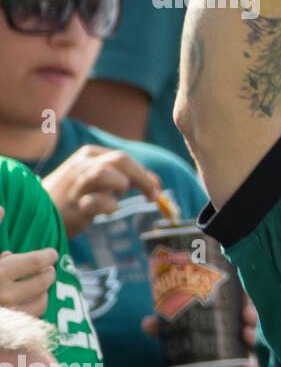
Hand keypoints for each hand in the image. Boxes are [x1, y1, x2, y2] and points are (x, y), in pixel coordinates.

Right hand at [0, 207, 56, 316]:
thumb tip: (2, 208)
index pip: (34, 262)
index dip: (46, 256)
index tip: (51, 253)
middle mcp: (2, 296)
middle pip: (41, 283)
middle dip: (48, 274)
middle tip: (49, 268)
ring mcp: (4, 317)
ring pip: (39, 304)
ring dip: (43, 293)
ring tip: (41, 285)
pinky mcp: (4, 331)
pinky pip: (27, 322)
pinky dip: (31, 310)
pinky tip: (26, 303)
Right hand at [42, 145, 162, 238]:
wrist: (37, 211)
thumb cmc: (74, 195)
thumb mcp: (100, 181)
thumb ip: (127, 178)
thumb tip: (157, 182)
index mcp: (89, 155)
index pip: (124, 158)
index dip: (144, 174)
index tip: (156, 190)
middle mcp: (82, 165)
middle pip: (120, 160)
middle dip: (142, 178)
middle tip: (151, 196)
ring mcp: (76, 184)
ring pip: (105, 174)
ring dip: (121, 185)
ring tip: (118, 198)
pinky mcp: (73, 206)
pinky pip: (96, 202)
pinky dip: (108, 206)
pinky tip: (109, 211)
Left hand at [143, 297, 259, 366]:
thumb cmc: (195, 364)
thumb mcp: (181, 348)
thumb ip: (165, 334)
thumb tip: (147, 322)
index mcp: (225, 326)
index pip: (237, 306)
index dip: (242, 297)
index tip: (240, 291)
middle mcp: (238, 338)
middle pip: (249, 320)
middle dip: (249, 313)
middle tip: (244, 313)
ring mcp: (244, 356)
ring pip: (253, 342)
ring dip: (252, 336)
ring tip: (246, 335)